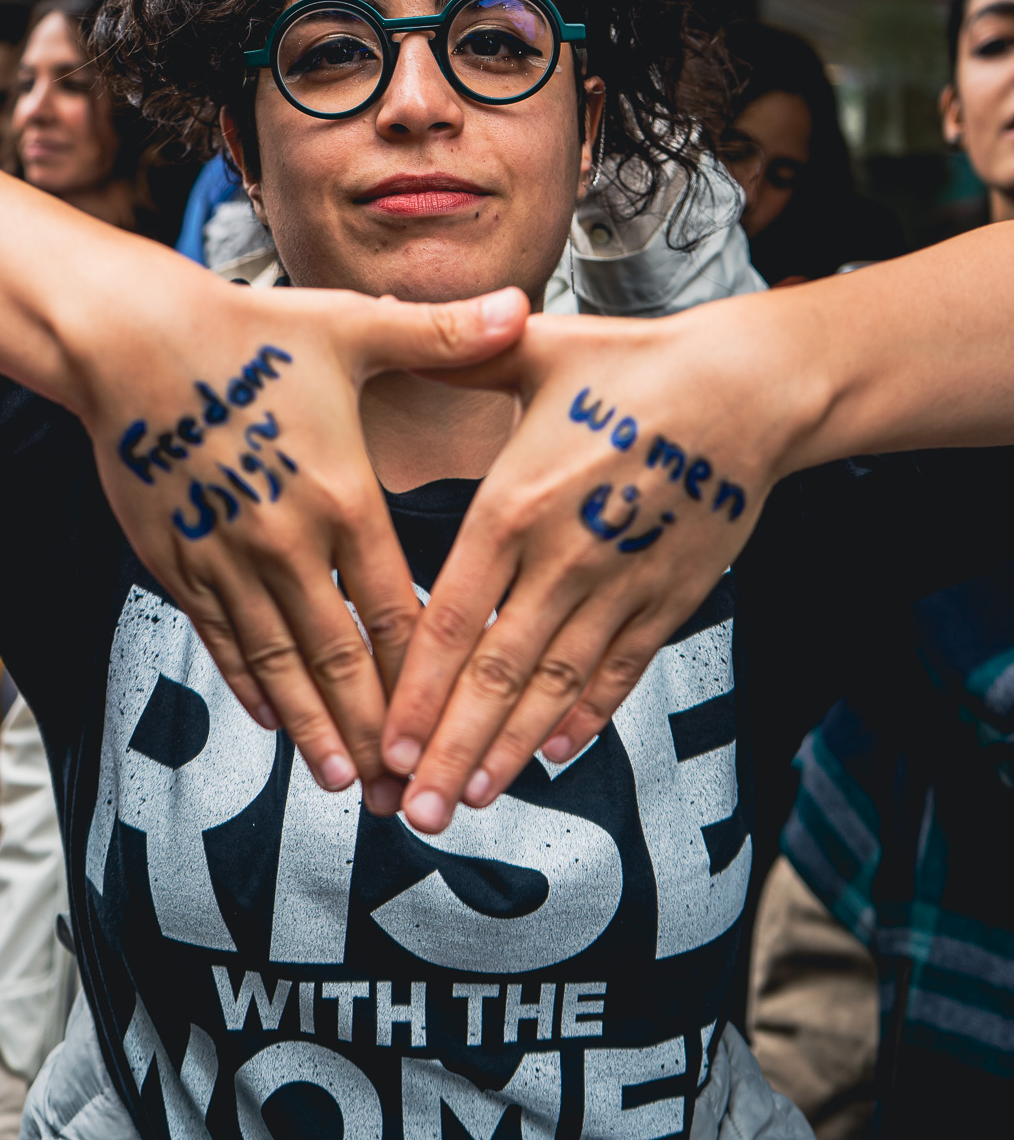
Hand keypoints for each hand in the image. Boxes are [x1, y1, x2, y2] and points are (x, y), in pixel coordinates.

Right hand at [79, 270, 528, 793]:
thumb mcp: (350, 327)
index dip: (426, 673)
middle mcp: (287, 542)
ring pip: (279, 662)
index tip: (453, 720)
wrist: (127, 339)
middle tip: (405, 790)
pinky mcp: (177, 561)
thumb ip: (440, 336)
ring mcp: (227, 558)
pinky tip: (272, 719)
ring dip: (314, 726)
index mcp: (343, 496)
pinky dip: (249, 683)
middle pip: (341, 656)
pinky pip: (220, 638)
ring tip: (344, 782)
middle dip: (376, 729)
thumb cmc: (245, 331)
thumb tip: (519, 310)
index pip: (397, 607)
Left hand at [382, 296, 815, 830]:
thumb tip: (394, 327)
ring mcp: (620, 584)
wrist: (752, 387)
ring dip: (510, 749)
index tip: (388, 743)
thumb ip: (459, 356)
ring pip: (555, 686)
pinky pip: (619, 670)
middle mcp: (563, 556)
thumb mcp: (539, 351)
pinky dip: (586, 716)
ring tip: (471, 800)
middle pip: (497, 673)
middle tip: (412, 812)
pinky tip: (553, 754)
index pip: (452, 616)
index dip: (419, 689)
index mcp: (516, 501)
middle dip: (451, 750)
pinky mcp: (669, 597)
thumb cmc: (636, 364)